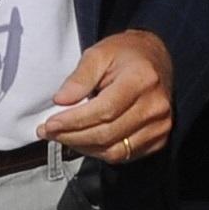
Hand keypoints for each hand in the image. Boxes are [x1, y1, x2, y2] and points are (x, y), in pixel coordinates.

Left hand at [36, 30, 174, 163]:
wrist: (155, 59)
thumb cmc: (126, 55)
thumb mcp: (98, 53)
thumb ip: (79, 77)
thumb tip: (61, 101)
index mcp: (142, 80)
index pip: (104, 110)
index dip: (74, 121)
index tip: (50, 124)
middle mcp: (155, 106)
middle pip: (107, 134)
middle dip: (72, 137)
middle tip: (48, 132)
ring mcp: (160, 126)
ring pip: (114, 151)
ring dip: (83, 147)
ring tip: (63, 137)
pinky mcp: (159, 139)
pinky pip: (124, 156)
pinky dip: (99, 152)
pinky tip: (84, 140)